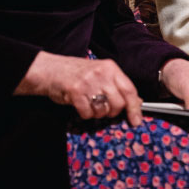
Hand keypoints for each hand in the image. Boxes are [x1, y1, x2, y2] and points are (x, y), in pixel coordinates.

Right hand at [15, 51, 142, 123]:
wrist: (51, 70)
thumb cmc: (78, 73)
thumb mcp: (101, 74)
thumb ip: (118, 86)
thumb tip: (137, 102)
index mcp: (111, 68)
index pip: (129, 90)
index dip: (134, 108)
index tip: (136, 120)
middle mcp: (102, 74)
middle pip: (118, 103)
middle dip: (112, 111)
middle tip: (103, 107)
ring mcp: (89, 82)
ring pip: (103, 110)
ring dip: (97, 113)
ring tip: (90, 104)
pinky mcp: (76, 92)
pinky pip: (87, 113)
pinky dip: (85, 113)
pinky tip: (80, 105)